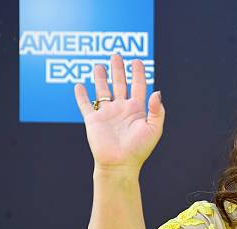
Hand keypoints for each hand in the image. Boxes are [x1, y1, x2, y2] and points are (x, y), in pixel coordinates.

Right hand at [74, 55, 164, 174]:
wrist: (120, 164)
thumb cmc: (139, 150)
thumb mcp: (153, 129)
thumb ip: (157, 111)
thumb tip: (157, 92)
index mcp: (137, 110)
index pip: (138, 86)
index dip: (138, 73)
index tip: (137, 61)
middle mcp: (121, 109)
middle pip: (119, 84)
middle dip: (118, 70)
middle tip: (117, 55)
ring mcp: (107, 114)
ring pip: (102, 91)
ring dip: (100, 78)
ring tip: (99, 65)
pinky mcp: (93, 120)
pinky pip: (85, 105)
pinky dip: (81, 95)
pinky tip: (79, 85)